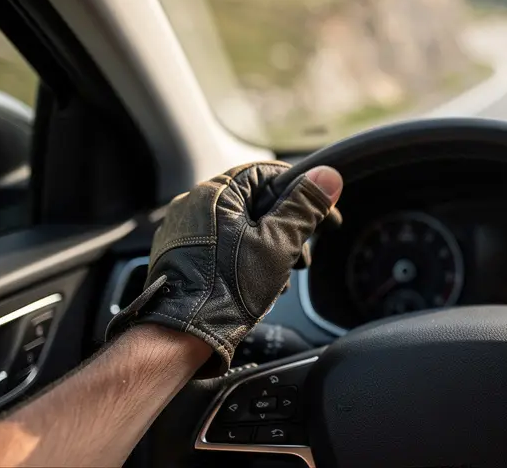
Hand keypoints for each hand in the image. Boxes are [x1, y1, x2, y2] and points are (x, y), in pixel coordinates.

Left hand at [107, 162, 342, 376]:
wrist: (183, 333)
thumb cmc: (226, 290)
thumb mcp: (278, 244)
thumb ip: (304, 206)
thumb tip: (328, 177)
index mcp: (214, 192)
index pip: (264, 172)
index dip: (296, 189)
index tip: (316, 209)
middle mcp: (192, 204)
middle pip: (252, 200)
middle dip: (282, 224)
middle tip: (301, 248)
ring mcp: (182, 230)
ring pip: (237, 224)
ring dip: (264, 243)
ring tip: (278, 271)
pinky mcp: (178, 254)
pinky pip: (219, 243)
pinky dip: (242, 255)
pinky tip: (253, 279)